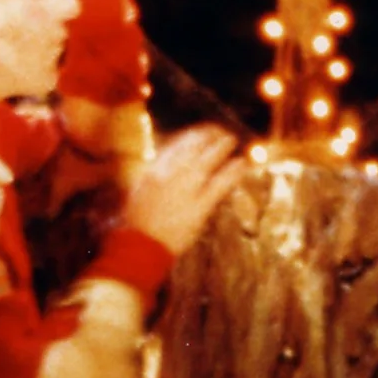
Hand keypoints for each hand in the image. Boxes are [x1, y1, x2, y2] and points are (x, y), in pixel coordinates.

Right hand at [122, 123, 242, 258]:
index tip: (201, 132)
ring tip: (232, 139)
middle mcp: (169, 175)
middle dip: (208, 135)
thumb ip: (152, 178)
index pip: (176, 146)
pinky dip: (232, 172)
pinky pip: (219, 185)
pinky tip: (242, 164)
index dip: (191, 136)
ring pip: (207, 160)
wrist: (139, 246)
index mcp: (153, 171)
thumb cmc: (135, 224)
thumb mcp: (138, 193)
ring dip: (221, 147)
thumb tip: (163, 168)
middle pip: (192, 147)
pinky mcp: (199, 207)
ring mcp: (185, 190)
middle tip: (220, 131)